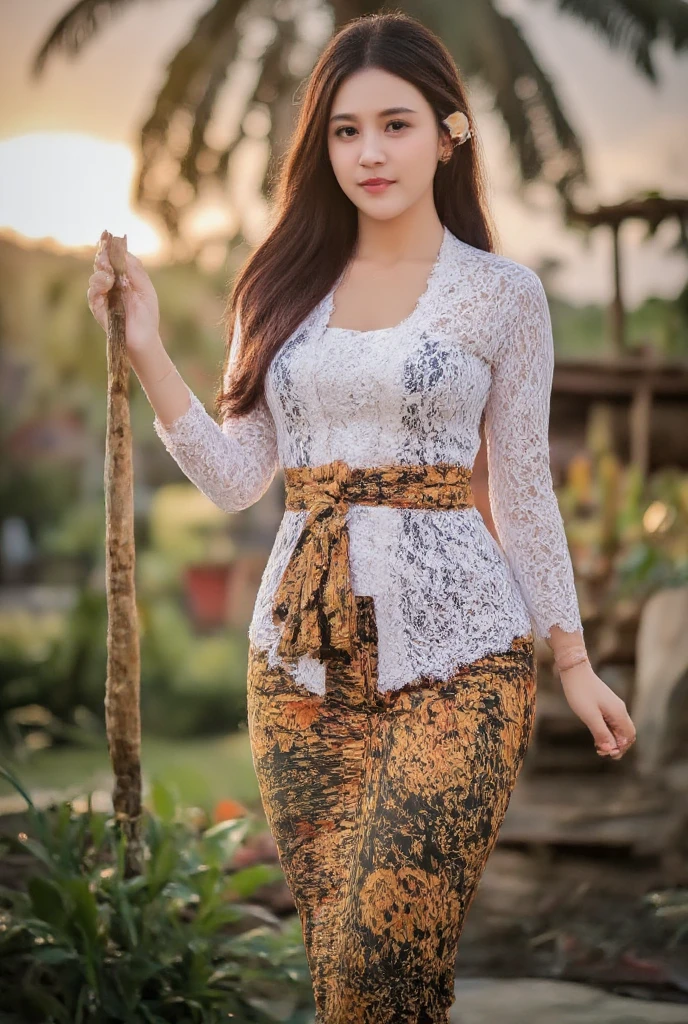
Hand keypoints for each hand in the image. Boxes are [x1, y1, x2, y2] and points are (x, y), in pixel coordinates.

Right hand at [87, 229, 159, 353]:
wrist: (144, 338)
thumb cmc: (147, 314)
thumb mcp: (145, 288)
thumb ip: (135, 270)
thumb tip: (122, 251)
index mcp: (124, 276)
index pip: (112, 257)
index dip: (107, 246)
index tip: (105, 234)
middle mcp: (111, 283)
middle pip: (101, 262)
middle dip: (103, 256)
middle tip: (107, 257)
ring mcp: (103, 295)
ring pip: (95, 276)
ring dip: (101, 272)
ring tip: (109, 275)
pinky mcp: (97, 307)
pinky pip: (92, 292)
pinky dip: (97, 286)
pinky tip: (106, 285)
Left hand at [558, 660, 635, 758]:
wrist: (574, 671)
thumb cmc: (580, 692)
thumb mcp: (589, 716)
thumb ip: (601, 733)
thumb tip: (611, 750)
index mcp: (619, 713)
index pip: (629, 737)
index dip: (621, 748)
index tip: (606, 753)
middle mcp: (619, 710)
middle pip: (626, 734)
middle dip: (617, 746)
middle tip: (601, 752)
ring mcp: (613, 707)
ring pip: (619, 729)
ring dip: (611, 740)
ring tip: (598, 746)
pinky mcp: (606, 704)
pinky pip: (612, 722)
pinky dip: (607, 732)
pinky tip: (596, 735)